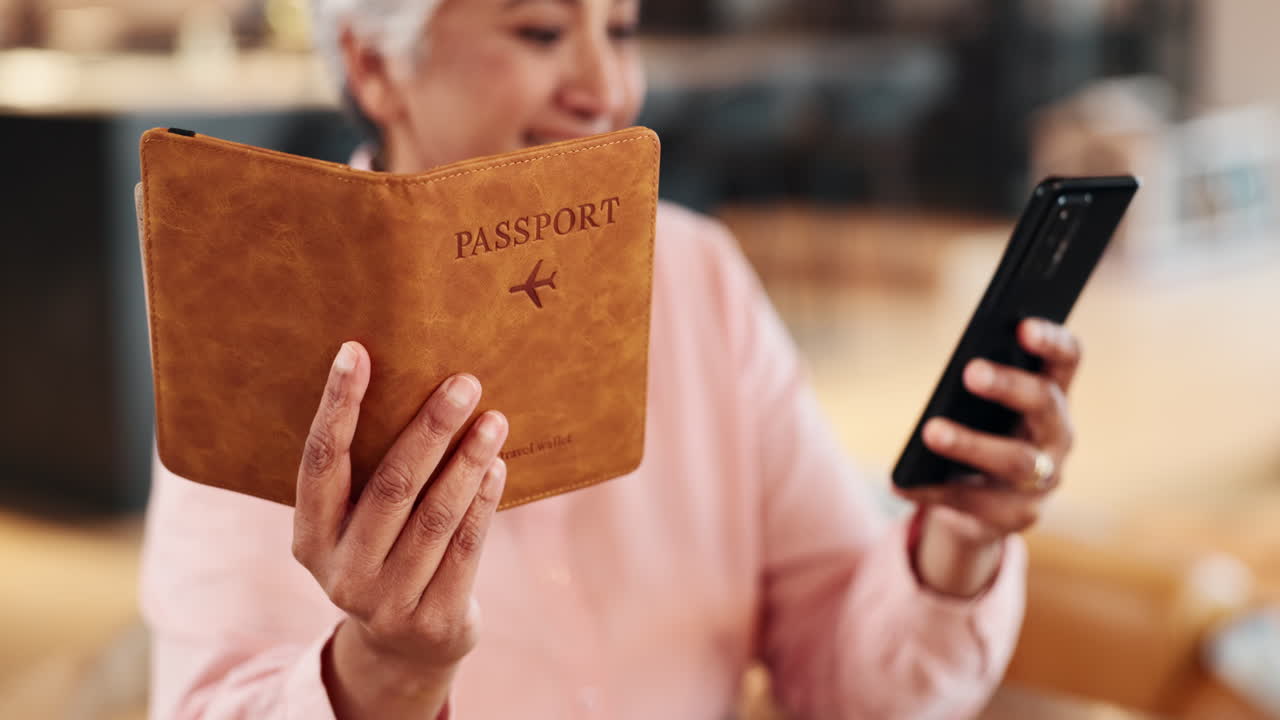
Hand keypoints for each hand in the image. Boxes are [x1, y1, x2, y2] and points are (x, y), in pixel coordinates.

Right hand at [291, 341, 507, 718]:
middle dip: (430, 429)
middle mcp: (342, 571)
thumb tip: (412, 379)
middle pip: (390, 485)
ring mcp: (387, 601)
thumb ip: (369, 471)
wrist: (403, 649)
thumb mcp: (357, 524)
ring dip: (468, 461)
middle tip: (464, 382)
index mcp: (310, 537)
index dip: (338, 405)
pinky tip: (498, 466)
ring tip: (494, 419)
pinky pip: (465, 548)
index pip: (321, 461)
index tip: (357, 351)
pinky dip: (483, 503)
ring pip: (434, 516)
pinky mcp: (434, 619)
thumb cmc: (383, 554)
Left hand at [898, 318, 1080, 593]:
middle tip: (970, 370)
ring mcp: (1044, 480)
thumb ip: (974, 384)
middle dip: (1009, 386)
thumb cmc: (979, 433)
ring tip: (930, 430)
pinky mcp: (1018, 516)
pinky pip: (977, 504)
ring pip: (1017, 460)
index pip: (1067, 359)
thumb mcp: (977, 406)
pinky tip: (901, 482)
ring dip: (971, 443)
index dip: (1051, 341)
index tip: (1022, 325)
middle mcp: (1058, 435)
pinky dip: (935, 491)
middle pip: (1045, 405)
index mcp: (1052, 395)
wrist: (981, 503)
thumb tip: (953, 370)